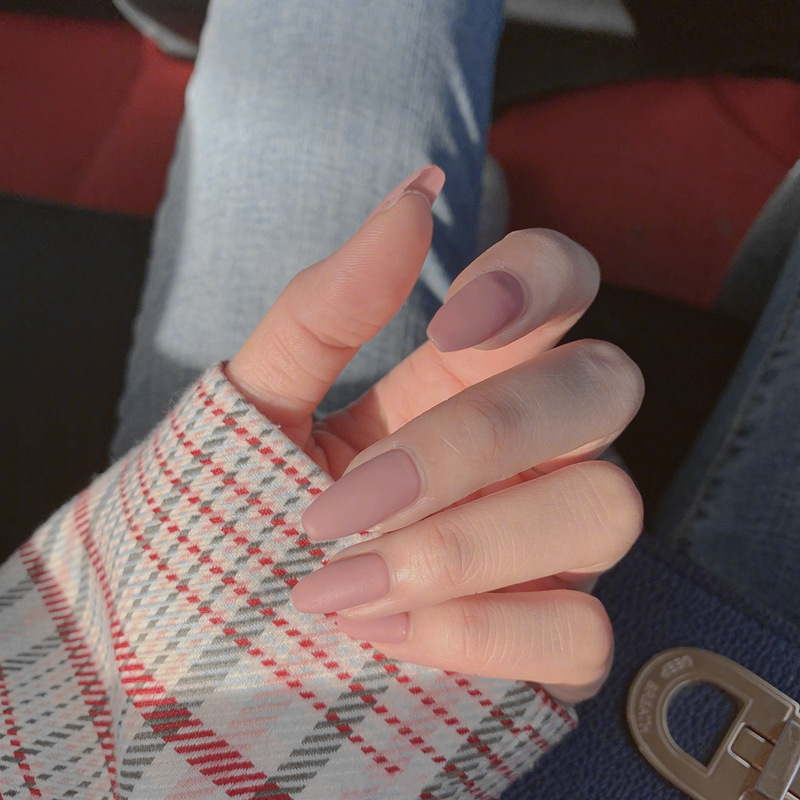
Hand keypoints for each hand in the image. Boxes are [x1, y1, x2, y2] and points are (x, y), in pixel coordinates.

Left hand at [227, 166, 643, 703]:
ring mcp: (553, 547)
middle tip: (353, 497)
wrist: (204, 631)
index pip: (563, 283)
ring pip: (606, 509)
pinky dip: (480, 635)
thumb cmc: (233, 505)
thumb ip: (329, 307)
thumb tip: (418, 195)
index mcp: (467, 375)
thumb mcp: (258, 403)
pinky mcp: (552, 642)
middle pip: (604, 390)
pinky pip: (582, 633)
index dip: (538, 282)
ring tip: (342, 583)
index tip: (448, 327)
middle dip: (481, 439)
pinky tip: (382, 632)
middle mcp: (535, 449)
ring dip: (468, 545)